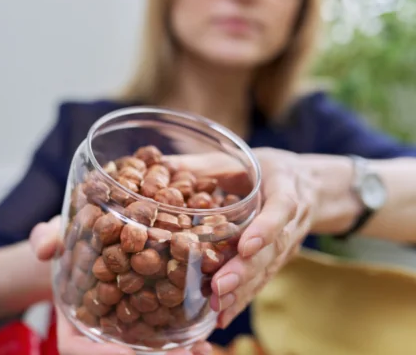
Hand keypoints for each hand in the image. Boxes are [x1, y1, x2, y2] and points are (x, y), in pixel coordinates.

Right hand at [30, 217, 214, 354]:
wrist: (89, 242)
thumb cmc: (69, 240)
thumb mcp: (55, 235)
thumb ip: (45, 238)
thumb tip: (47, 248)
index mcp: (72, 320)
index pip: (75, 350)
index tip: (125, 353)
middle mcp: (100, 332)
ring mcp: (125, 331)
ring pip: (145, 354)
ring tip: (200, 350)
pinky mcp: (148, 322)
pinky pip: (164, 342)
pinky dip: (185, 347)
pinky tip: (206, 344)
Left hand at [167, 148, 317, 328]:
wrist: (314, 188)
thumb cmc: (270, 169)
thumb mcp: (243, 159)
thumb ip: (206, 165)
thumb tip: (162, 165)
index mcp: (286, 189)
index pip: (281, 209)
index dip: (266, 229)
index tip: (245, 246)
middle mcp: (291, 222)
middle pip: (271, 250)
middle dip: (244, 271)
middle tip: (219, 287)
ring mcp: (287, 245)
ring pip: (266, 270)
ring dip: (241, 291)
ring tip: (217, 306)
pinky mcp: (279, 261)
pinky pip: (262, 281)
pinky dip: (243, 299)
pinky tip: (223, 316)